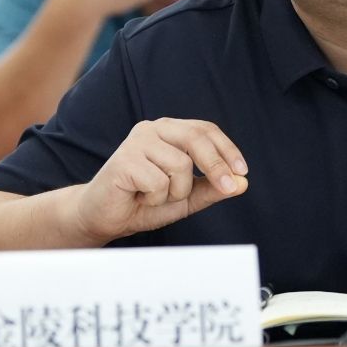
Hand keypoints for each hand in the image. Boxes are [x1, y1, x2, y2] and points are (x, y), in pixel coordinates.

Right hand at [73, 118, 248, 242]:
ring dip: (176, 191)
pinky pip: (158, 181)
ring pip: (180, 165)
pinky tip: (139, 197)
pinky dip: (156, 198)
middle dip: (217, 166)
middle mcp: (153, 129)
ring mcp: (137, 142)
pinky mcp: (124, 160)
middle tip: (229, 187)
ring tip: (155, 196)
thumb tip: (243, 183)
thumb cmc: (143, 203)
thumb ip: (212, 189)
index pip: (205, 130)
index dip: (227, 150)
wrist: (103, 218)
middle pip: (197, 139)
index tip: (242, 172)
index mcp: (170, 131)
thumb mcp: (186, 198)